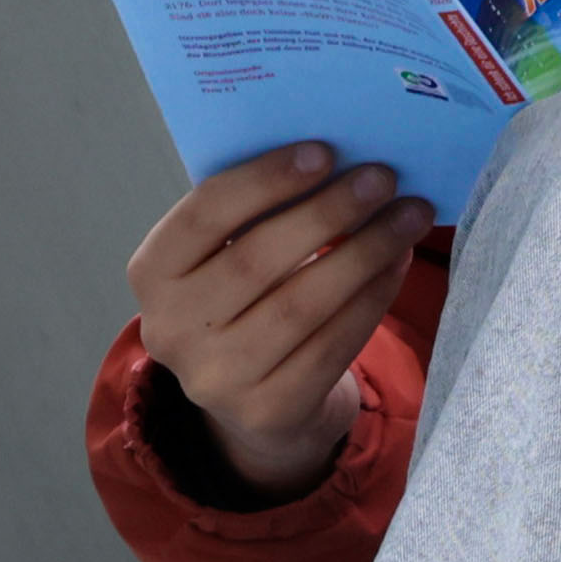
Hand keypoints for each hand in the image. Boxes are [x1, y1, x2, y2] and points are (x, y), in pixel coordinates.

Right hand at [126, 144, 419, 502]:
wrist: (255, 404)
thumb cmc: (245, 301)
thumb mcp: (225, 257)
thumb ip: (256, 213)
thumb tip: (338, 160)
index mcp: (152, 273)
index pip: (204, 214)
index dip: (264, 180)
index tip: (326, 151)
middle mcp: (171, 329)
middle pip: (258, 259)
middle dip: (328, 212)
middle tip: (383, 177)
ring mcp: (217, 377)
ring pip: (302, 304)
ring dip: (365, 252)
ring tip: (408, 216)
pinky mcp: (268, 410)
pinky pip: (332, 345)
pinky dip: (372, 298)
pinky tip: (398, 263)